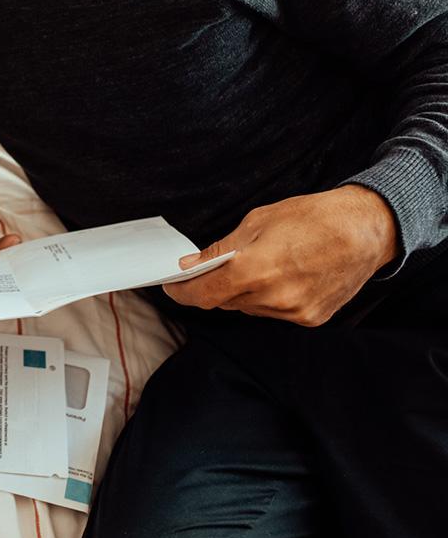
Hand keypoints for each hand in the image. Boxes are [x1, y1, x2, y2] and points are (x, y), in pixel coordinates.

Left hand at [164, 185, 397, 325]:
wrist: (366, 230)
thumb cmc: (312, 217)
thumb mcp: (257, 222)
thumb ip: (220, 250)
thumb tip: (190, 266)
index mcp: (255, 270)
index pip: (203, 295)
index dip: (182, 292)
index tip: (171, 286)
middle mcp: (273, 297)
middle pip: (224, 302)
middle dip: (213, 286)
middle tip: (211, 268)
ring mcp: (294, 312)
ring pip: (248, 308)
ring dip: (241, 292)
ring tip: (257, 266)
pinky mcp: (310, 319)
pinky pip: (273, 312)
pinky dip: (267, 298)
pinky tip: (280, 277)